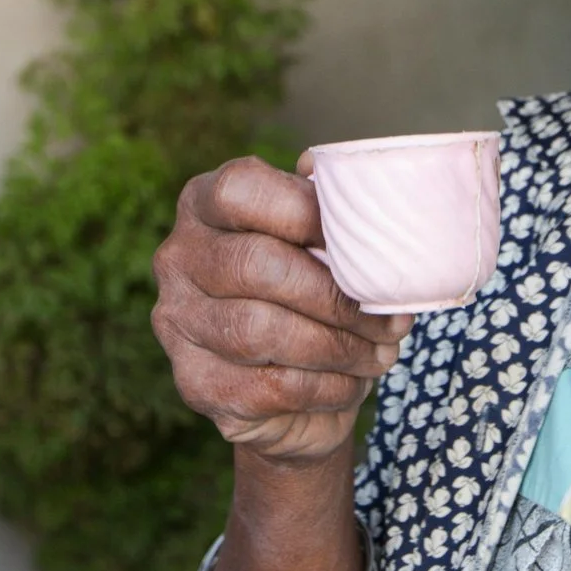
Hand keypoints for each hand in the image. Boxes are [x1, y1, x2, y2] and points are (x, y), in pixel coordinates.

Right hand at [153, 156, 411, 465]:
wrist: (295, 384)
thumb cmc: (315, 287)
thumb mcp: (322, 237)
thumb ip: (334, 206)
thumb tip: (356, 183)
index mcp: (204, 203)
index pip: (239, 190)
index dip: (306, 212)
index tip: (364, 243)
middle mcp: (178, 258)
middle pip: (256, 265)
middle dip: (336, 296)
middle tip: (393, 318)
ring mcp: (177, 322)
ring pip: (260, 331)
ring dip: (338, 346)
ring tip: (381, 352)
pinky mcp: (195, 384)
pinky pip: (267, 386)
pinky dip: (326, 388)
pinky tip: (352, 382)